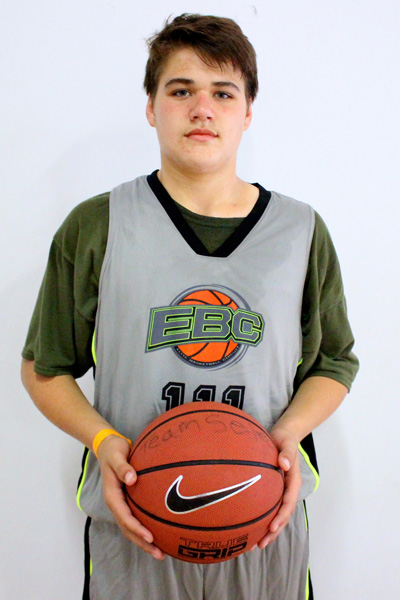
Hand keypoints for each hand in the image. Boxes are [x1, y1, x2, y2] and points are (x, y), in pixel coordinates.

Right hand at [96, 435, 164, 559]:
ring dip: (144, 541)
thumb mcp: (116, 455)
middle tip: (159, 554)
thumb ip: (123, 467)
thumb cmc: (113, 450)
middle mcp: (116, 503)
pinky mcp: (127, 501)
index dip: (136, 528)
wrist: (108, 447)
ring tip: (161, 552)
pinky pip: (136, 519)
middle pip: (128, 529)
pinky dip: (145, 529)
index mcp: (112, 495)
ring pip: (131, 528)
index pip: (124, 517)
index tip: (149, 536)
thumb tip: (132, 479)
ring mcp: (121, 504)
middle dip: (142, 543)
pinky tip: (160, 533)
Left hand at [257, 426, 301, 547]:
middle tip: (260, 544)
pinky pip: (267, 506)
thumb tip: (284, 464)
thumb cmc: (285, 439)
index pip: (288, 503)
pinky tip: (248, 526)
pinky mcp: (272, 489)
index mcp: (292, 481)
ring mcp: (280, 491)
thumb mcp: (287, 442)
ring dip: (267, 530)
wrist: (284, 435)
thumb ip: (287, 453)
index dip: (281, 517)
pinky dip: (260, 518)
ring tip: (255, 544)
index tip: (272, 527)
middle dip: (273, 531)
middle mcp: (287, 490)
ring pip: (275, 514)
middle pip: (282, 515)